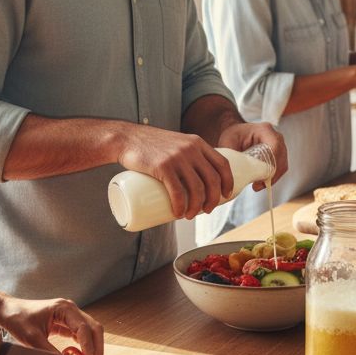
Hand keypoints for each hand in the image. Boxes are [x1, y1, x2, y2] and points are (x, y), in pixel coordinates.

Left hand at [0, 295, 104, 354]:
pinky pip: (81, 333)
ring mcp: (69, 314)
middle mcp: (71, 309)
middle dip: (97, 348)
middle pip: (93, 327)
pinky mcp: (66, 321)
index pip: (84, 328)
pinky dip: (85, 345)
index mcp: (64, 308)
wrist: (7, 310)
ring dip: (93, 346)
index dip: (89, 347)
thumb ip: (50, 353)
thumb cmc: (17, 320)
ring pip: (90, 330)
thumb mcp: (32, 339)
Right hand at [115, 124, 233, 219]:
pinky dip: (180, 206)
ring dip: (196, 207)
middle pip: (212, 179)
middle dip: (213, 200)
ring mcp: (177, 157)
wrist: (127, 138)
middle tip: (206, 210)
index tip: (226, 195)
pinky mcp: (162, 166)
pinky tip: (179, 213)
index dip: (228, 182)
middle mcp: (191, 149)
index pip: (222, 164)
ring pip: (196, 188)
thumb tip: (197, 180)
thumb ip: (187, 155)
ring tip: (190, 216)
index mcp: (198, 143)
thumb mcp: (176, 143)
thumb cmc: (151, 146)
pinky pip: (177, 191)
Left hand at [216, 120, 288, 188]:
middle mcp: (275, 136)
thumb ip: (231, 155)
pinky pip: (280, 167)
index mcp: (265, 130)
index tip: (261, 178)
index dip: (271, 164)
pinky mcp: (278, 154)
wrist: (236, 133)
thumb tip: (232, 173)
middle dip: (271, 174)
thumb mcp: (228, 142)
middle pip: (280, 158)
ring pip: (282, 165)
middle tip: (257, 185)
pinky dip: (272, 176)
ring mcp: (279, 145)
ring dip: (272, 177)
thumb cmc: (233, 135)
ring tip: (257, 185)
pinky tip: (261, 182)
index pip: (275, 147)